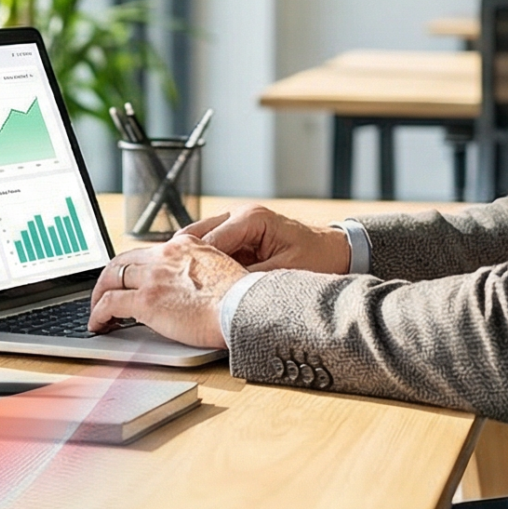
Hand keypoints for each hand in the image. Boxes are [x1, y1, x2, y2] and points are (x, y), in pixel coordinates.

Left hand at [87, 232, 245, 349]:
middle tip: (103, 294)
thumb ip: (200, 272)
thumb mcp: (221, 271)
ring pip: (110, 279)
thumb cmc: (242, 299)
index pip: (147, 251)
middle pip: (122, 261)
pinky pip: (109, 304)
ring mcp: (153, 276)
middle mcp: (165, 255)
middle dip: (108, 278)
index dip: (132, 267)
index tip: (127, 280)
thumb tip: (191, 288)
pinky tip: (98, 325)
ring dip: (98, 296)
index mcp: (184, 246)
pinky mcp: (147, 300)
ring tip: (97, 313)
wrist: (245, 308)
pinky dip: (98, 314)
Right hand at [182, 204, 351, 273]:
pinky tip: (196, 284)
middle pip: (194, 235)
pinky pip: (210, 248)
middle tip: (172, 286)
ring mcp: (235, 224)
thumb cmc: (316, 258)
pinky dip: (202, 264)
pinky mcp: (236, 237)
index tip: (180, 287)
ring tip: (180, 287)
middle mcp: (239, 216)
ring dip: (190, 262)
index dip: (193, 265)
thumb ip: (250, 279)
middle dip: (183, 260)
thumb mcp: (284, 271)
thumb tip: (221, 293)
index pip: (209, 240)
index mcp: (251, 218)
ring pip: (197, 240)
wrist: (335, 251)